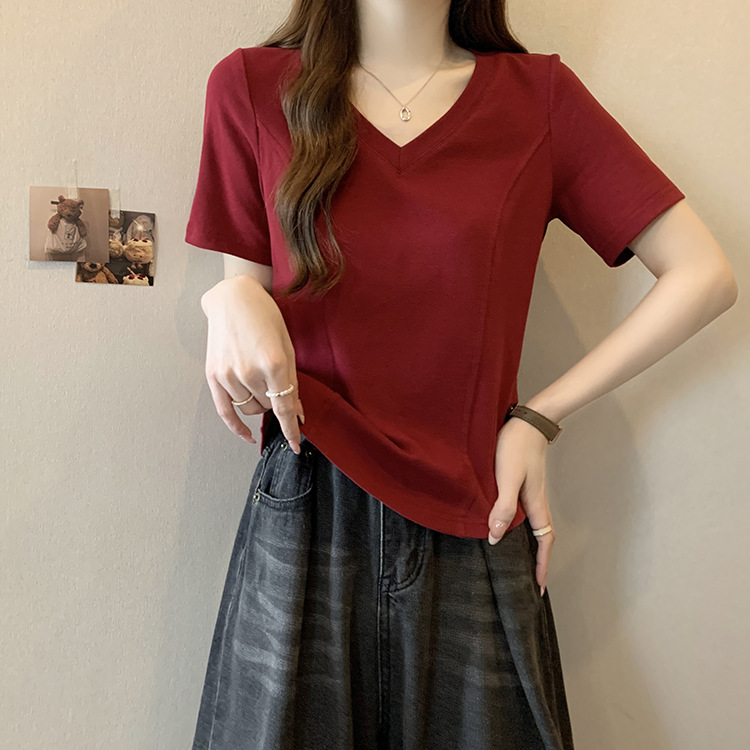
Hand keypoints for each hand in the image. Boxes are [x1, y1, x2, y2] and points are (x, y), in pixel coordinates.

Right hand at [201, 275, 304, 453]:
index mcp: (273, 363)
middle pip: (268, 406)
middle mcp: (249, 372)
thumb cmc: (265, 318)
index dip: (292, 429)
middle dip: (275, 399)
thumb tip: (298, 413)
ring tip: (258, 378)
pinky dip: (237, 427)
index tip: (296, 444)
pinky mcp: (213, 376)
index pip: (284, 408)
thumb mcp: (288, 347)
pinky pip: (225, 412)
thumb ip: (292, 383)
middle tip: (273, 377)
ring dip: (259, 402)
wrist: (233, 299)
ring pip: (250, 409)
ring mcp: (229, 375)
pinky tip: (247, 435)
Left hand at [487, 416, 554, 595]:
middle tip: (529, 581)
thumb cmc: (516, 447)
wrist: (527, 420)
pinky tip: (508, 525)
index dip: (542, 565)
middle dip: (538, 561)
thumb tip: (496, 538)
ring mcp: (531, 492)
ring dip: (530, 544)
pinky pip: (525, 512)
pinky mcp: (524, 482)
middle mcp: (536, 502)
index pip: (544, 542)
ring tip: (520, 560)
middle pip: (541, 538)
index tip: (538, 587)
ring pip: (533, 525)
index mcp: (535, 505)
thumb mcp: (507, 478)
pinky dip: (521, 526)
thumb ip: (503, 507)